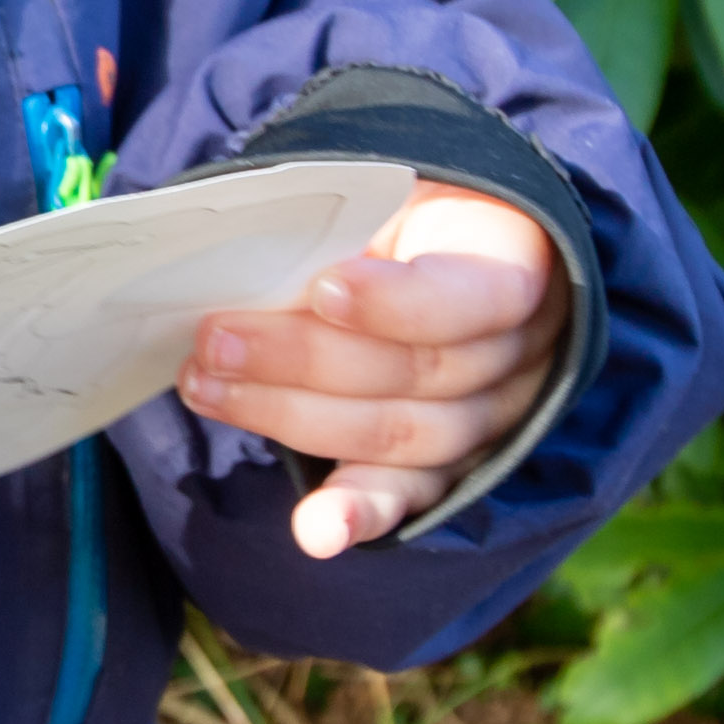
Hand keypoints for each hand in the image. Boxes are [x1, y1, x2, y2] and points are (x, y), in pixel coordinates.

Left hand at [178, 184, 565, 560]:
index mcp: (517, 265)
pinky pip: (407, 495)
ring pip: (395, 433)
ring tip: (206, 386)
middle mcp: (518, 353)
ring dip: (288, 416)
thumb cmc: (399, 206)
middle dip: (303, 359)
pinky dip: (357, 514)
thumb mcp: (387, 190)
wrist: (438, 241)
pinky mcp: (446, 464)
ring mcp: (488, 417)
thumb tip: (242, 251)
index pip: (472, 298)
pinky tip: (316, 533)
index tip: (324, 288)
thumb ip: (343, 220)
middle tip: (213, 338)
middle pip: (415, 372)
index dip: (397, 302)